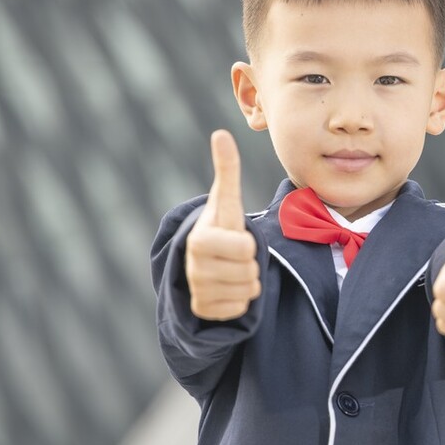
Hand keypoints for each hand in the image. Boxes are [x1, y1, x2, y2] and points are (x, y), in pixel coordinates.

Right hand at [185, 130, 261, 320]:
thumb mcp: (226, 200)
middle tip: (235, 256)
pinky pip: (240, 308)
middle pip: (249, 271)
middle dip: (249, 263)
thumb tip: (221, 133)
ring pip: (247, 291)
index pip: (246, 248)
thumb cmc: (220, 227)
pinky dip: (240, 300)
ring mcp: (198, 291)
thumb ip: (227, 169)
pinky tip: (228, 288)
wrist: (202, 260)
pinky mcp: (204, 311)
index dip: (248, 244)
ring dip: (247, 281)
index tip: (234, 239)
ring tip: (232, 269)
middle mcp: (195, 268)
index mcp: (201, 240)